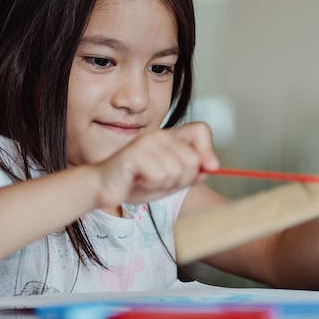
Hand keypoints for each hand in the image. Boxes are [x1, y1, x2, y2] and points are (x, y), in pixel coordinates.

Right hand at [94, 121, 218, 208]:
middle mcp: (160, 135)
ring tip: (147, 179)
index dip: (208, 150)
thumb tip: (213, 166)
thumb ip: (192, 173)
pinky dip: (151, 184)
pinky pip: (159, 175)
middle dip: (182, 180)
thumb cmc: (136, 183)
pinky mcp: (135, 153)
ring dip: (164, 184)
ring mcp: (147, 142)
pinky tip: (137, 179)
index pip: (201, 130)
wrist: (104, 188)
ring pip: (177, 170)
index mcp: (170, 138)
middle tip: (160, 179)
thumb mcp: (171, 181)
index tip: (208, 168)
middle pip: (193, 159)